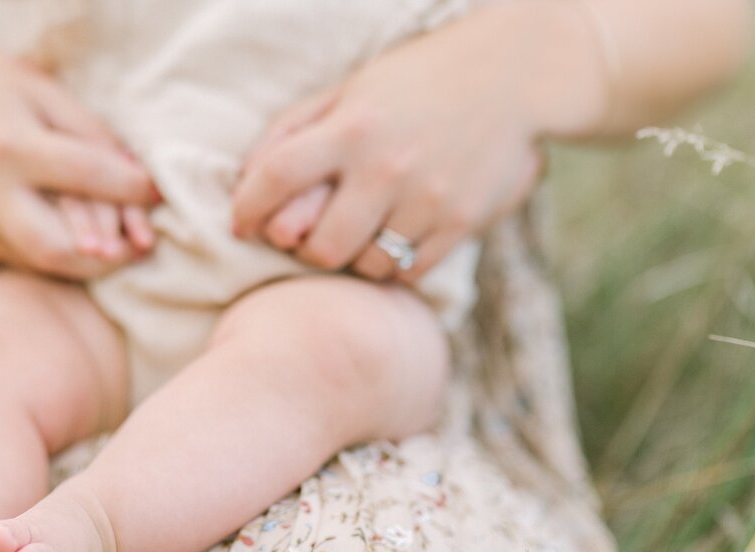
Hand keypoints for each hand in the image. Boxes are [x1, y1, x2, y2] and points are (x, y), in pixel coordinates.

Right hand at [0, 53, 159, 278]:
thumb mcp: (36, 96)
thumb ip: (88, 133)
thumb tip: (137, 175)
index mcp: (9, 147)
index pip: (86, 176)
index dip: (132, 189)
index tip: (159, 193)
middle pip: (58, 247)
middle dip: (109, 255)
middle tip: (140, 246)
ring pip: (44, 262)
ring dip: (89, 261)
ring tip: (119, 248)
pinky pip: (25, 259)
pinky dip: (58, 254)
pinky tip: (78, 242)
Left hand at [231, 3, 571, 282]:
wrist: (514, 76)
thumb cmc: (417, 82)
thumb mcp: (350, 89)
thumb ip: (294, 129)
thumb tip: (245, 179)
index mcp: (352, 129)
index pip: (277, 177)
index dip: (247, 208)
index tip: (239, 225)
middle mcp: (387, 168)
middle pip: (321, 248)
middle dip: (307, 251)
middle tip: (312, 238)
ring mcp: (427, 199)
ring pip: (366, 266)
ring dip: (354, 258)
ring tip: (362, 233)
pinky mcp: (461, 222)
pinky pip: (409, 271)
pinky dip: (394, 264)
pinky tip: (395, 238)